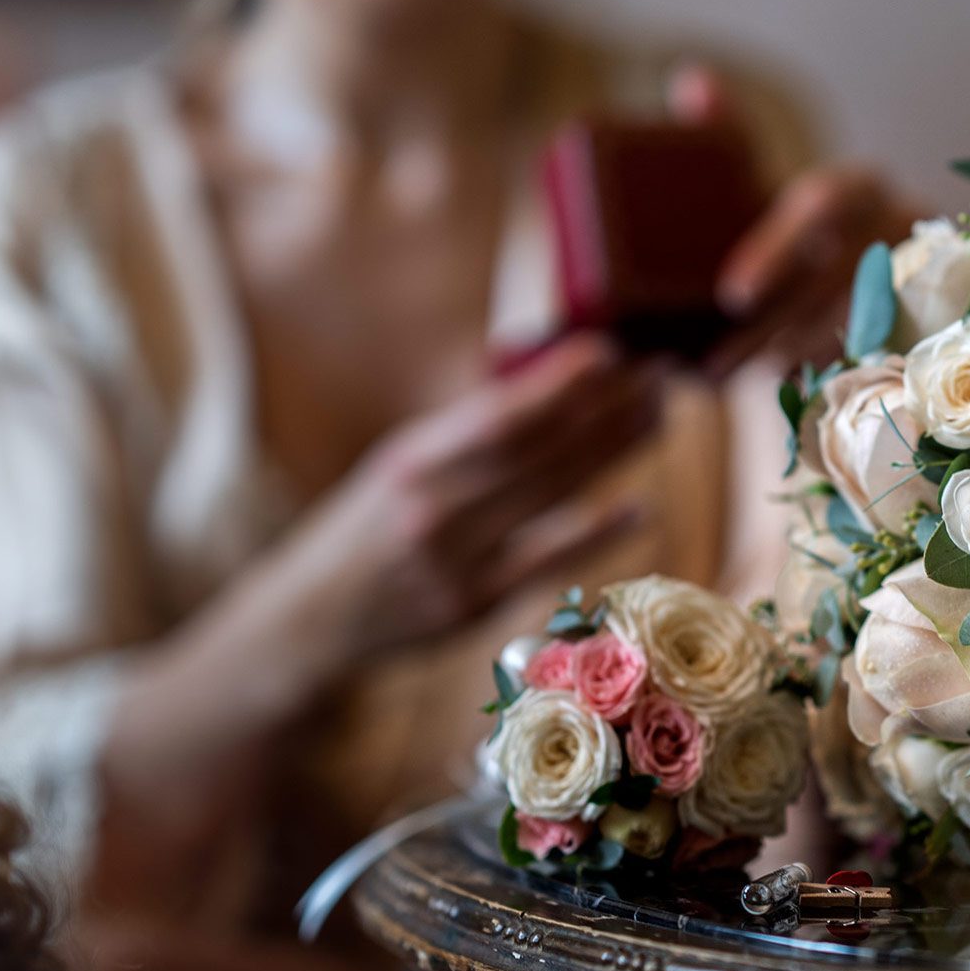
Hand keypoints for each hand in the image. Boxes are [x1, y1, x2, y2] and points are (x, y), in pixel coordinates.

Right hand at [104, 334, 662, 810]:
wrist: (308, 621)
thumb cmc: (371, 525)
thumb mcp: (402, 465)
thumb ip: (471, 432)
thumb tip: (556, 379)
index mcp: (410, 461)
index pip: (497, 416)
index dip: (558, 384)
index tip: (609, 349)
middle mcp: (429, 510)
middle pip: (538, 453)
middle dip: (606, 410)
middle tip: (661, 375)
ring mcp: (453, 564)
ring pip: (552, 501)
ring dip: (614, 455)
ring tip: (658, 417)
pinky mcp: (472, 610)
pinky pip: (548, 566)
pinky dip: (597, 534)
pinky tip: (638, 506)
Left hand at [665, 63, 920, 370]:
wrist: (867, 278)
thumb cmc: (797, 231)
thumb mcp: (763, 180)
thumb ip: (729, 134)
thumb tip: (693, 80)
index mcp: (863, 188)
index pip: (825, 205)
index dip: (777, 249)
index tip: (728, 294)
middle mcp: (902, 232)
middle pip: (834, 281)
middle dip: (768, 328)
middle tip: (711, 363)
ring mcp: (924, 288)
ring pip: (852, 329)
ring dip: (785, 360)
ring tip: (726, 381)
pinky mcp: (927, 338)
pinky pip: (872, 364)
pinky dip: (818, 380)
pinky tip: (772, 392)